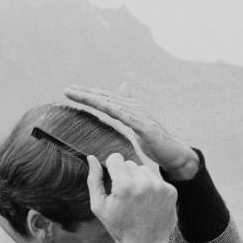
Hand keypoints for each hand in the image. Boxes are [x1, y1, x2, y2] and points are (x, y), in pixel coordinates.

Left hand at [65, 84, 199, 180]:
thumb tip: (122, 88)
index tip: (70, 91)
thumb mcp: (137, 123)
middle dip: (86, 93)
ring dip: (94, 99)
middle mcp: (134, 108)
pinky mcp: (147, 128)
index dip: (88, 94)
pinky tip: (104, 106)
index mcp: (129, 108)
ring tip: (78, 96)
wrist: (175, 154)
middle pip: (106, 98)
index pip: (104, 98)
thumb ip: (127, 109)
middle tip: (67, 90)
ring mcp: (140, 116)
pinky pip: (127, 118)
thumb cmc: (155, 140)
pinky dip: (115, 110)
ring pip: (113, 105)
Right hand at [86, 153, 177, 242]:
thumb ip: (94, 179)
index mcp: (124, 186)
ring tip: (136, 198)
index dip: (111, 168)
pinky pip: (156, 178)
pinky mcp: (171, 191)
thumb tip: (91, 157)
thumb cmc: (118, 226)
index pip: (115, 158)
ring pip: (144, 169)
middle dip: (124, 175)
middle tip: (124, 195)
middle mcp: (144, 183)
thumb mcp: (99, 205)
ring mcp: (160, 187)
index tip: (112, 181)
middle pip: (129, 163)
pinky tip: (148, 202)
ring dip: (138, 179)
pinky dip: (151, 186)